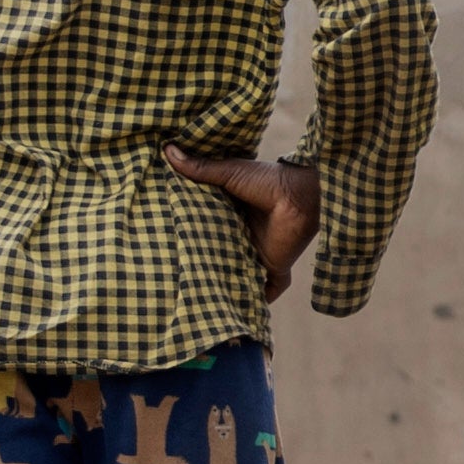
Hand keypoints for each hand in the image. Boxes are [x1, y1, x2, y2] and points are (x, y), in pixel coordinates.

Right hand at [165, 148, 321, 294]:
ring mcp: (258, 254)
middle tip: (173, 282)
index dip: (187, 239)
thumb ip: (200, 168)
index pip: (204, 231)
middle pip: (218, 257)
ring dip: (225, 288)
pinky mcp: (273, 268)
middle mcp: (242, 236)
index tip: (163, 248)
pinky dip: (256, 301)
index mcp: (230, 215)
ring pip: (237, 276)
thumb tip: (166, 150)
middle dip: (202, 269)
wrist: (300, 196)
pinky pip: (265, 290)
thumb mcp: (229, 173)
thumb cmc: (268, 180)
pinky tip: (238, 314)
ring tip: (196, 303)